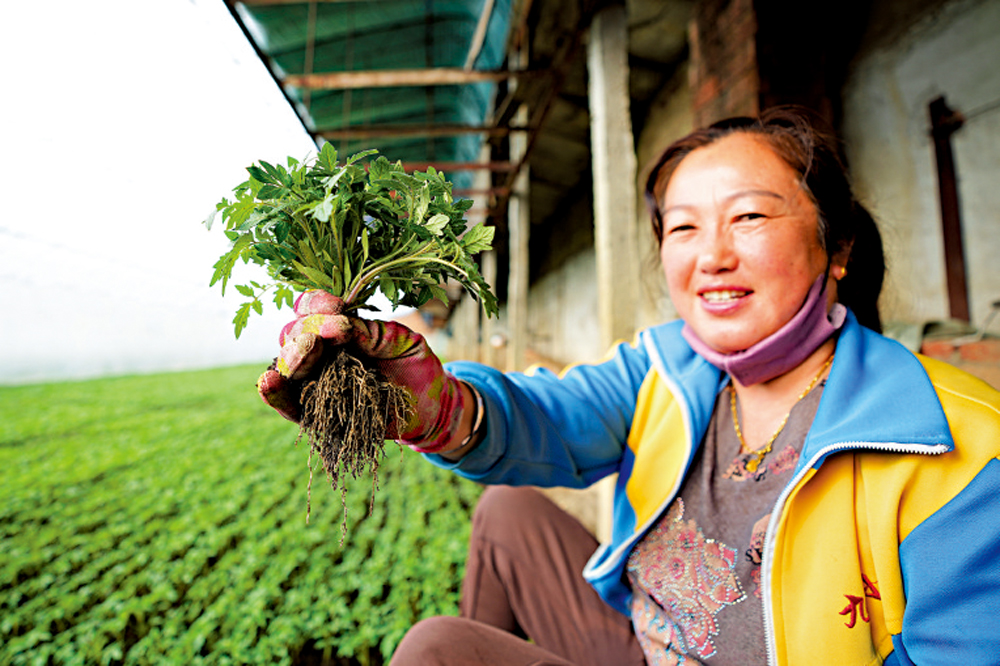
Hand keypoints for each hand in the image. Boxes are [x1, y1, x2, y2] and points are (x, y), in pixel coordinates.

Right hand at [256, 291, 464, 452]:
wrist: (429, 407)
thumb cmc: (415, 365)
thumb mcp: (401, 341)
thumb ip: (373, 332)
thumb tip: (342, 327)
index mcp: (339, 327)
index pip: (312, 308)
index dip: (317, 305)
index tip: (337, 309)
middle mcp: (321, 351)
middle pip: (294, 333)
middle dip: (307, 332)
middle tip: (324, 338)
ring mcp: (316, 381)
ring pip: (287, 365)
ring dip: (291, 358)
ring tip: (304, 355)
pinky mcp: (316, 414)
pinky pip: (289, 405)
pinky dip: (275, 394)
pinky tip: (268, 381)